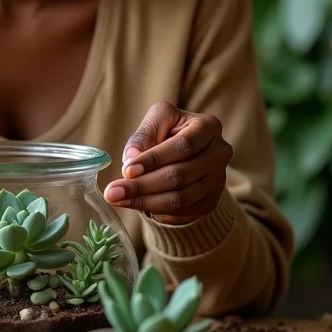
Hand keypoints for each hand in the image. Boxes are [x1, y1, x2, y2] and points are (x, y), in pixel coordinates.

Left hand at [104, 102, 232, 224]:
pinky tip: (135, 204)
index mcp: (208, 126)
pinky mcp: (211, 201)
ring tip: (117, 200)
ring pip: (180, 198)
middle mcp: (219, 154)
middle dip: (142, 185)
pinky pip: (182, 212)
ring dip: (145, 202)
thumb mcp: (157, 120)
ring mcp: (218, 180)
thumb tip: (131, 158)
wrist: (186, 152)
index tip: (126, 170)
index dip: (154, 160)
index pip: (183, 146)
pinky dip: (157, 210)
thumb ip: (144, 135)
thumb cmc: (169, 129)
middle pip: (180, 175)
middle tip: (112, 192)